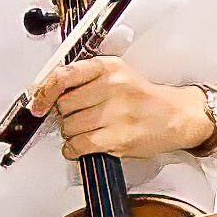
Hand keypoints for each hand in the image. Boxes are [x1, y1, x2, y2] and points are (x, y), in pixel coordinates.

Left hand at [24, 61, 216, 168]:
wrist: (178, 117)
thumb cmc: (145, 99)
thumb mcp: (118, 76)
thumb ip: (85, 80)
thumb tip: (48, 93)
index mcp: (109, 67)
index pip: (65, 75)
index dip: (45, 90)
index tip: (38, 101)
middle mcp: (113, 87)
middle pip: (64, 104)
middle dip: (64, 114)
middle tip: (76, 116)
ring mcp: (116, 113)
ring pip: (69, 126)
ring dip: (70, 133)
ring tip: (86, 130)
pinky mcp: (117, 138)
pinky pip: (79, 145)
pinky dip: (73, 149)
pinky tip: (80, 146)